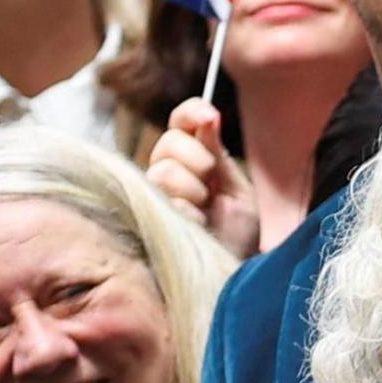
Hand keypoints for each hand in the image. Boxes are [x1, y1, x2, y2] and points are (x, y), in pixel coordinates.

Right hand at [146, 99, 257, 258]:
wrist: (233, 269)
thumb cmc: (238, 234)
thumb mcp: (237, 189)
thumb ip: (218, 154)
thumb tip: (209, 115)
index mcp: (192, 159)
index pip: (180, 122)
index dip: (190, 113)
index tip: (209, 116)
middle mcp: (166, 171)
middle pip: (169, 142)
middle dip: (199, 161)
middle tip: (212, 188)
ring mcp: (152, 193)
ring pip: (163, 169)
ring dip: (193, 191)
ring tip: (204, 212)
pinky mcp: (144, 215)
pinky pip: (162, 198)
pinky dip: (186, 212)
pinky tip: (194, 225)